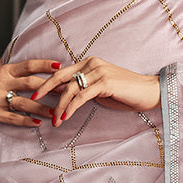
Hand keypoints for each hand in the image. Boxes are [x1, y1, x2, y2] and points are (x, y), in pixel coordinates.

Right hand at [0, 58, 74, 125]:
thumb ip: (7, 62)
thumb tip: (17, 48)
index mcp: (4, 71)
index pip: (28, 65)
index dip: (44, 64)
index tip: (60, 65)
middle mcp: (2, 83)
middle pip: (30, 83)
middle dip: (50, 87)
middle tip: (67, 91)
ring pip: (24, 103)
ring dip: (41, 108)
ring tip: (57, 112)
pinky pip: (12, 118)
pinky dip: (26, 121)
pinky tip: (38, 124)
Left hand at [27, 57, 160, 123]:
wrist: (150, 92)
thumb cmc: (126, 93)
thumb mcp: (101, 89)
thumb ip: (84, 89)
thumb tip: (66, 97)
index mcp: (89, 63)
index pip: (62, 71)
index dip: (46, 82)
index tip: (35, 93)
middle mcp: (92, 63)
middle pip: (60, 76)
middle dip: (44, 89)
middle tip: (32, 100)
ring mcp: (98, 72)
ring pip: (70, 88)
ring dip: (59, 105)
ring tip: (54, 119)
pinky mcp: (105, 83)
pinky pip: (82, 96)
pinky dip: (71, 107)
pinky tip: (65, 117)